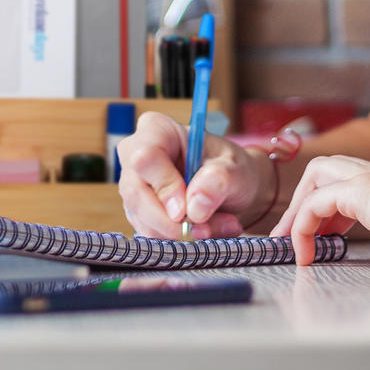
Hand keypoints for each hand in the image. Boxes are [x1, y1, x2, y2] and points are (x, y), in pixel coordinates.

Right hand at [116, 111, 269, 238]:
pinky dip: (179, 240)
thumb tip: (194, 206)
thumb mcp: (235, 168)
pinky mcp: (138, 211)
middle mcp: (136, 154)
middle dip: (171, 221)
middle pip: (136, 192)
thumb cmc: (231, 169)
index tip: (186, 211)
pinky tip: (207, 231)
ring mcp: (134, 185)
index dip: (164, 186)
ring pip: (143, 218)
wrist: (233, 189)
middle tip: (205, 230)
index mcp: (157, 129)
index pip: (145, 157)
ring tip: (219, 226)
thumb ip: (218, 180)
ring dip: (181, 233)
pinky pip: (150, 233)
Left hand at [270, 155, 369, 265]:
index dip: (325, 202)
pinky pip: (316, 204)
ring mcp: (369, 177)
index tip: (320, 235)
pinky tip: (305, 254)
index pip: (346, 176)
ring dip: (297, 207)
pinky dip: (302, 226)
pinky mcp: (360, 191)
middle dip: (302, 197)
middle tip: (289, 234)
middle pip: (324, 167)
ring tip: (288, 243)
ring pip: (316, 175)